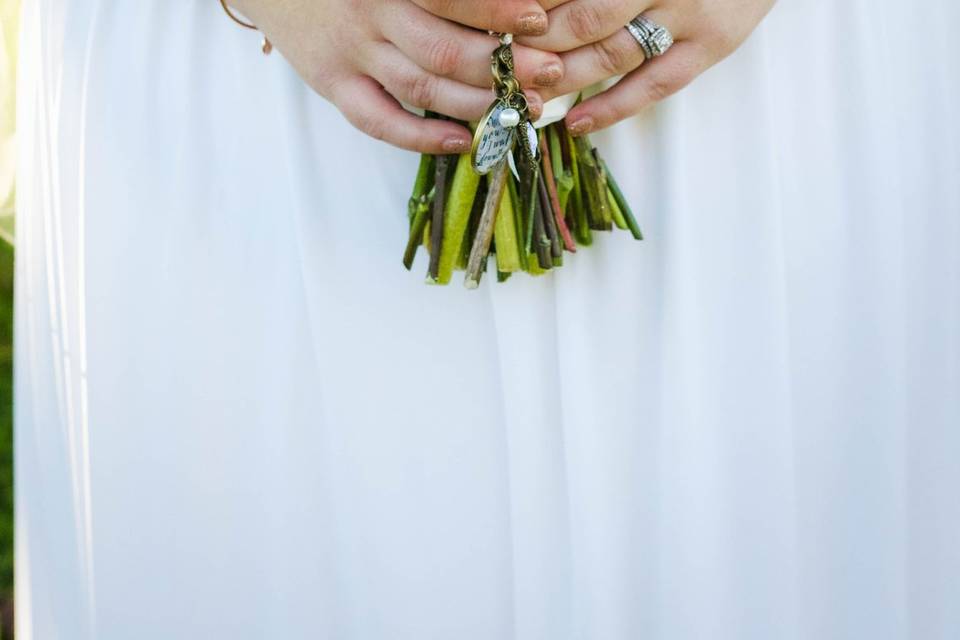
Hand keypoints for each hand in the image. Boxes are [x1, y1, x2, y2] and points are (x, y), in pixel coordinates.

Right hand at [229, 0, 565, 153]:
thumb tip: (501, 1)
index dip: (498, 11)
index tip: (538, 21)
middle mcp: (368, 14)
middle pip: (445, 51)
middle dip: (504, 67)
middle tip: (548, 75)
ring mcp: (349, 53)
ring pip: (422, 90)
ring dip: (477, 104)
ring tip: (521, 109)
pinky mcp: (332, 84)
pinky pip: (380, 123)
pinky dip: (423, 138)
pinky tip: (463, 140)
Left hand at [522, 0, 775, 133]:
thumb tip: (532, 4)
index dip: (529, 9)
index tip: (498, 25)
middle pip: (585, 18)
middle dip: (537, 46)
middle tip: (501, 65)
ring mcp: (689, 15)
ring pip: (612, 54)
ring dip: (564, 79)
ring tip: (527, 96)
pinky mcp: (711, 45)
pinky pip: (654, 85)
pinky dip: (611, 108)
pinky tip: (575, 124)